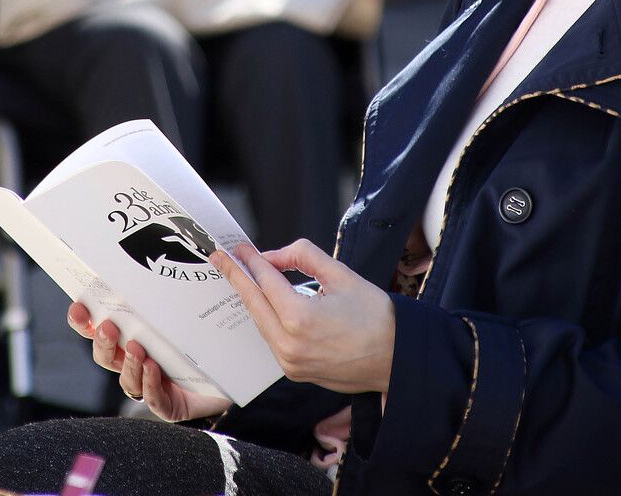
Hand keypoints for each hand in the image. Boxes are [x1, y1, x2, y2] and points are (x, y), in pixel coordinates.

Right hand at [67, 302, 232, 421]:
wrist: (238, 372)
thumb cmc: (208, 336)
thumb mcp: (188, 310)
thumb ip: (173, 291)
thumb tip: (164, 253)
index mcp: (135, 337)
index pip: (98, 329)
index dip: (83, 321)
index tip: (78, 306)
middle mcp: (137, 362)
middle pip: (105, 356)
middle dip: (102, 341)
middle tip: (109, 326)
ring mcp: (150, 386)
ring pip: (126, 380)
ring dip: (129, 363)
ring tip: (138, 348)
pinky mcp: (169, 405)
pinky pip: (153, 398)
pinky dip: (149, 384)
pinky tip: (153, 369)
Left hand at [212, 241, 395, 394]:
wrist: (398, 357)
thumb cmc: (375, 315)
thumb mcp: (341, 275)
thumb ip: (303, 257)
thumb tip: (274, 257)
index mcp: (300, 318)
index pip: (265, 282)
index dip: (249, 261)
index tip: (238, 248)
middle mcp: (289, 344)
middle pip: (254, 303)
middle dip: (236, 277)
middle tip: (222, 258)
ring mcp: (290, 363)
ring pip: (261, 323)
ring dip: (251, 299)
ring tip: (240, 277)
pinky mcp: (295, 372)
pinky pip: (272, 340)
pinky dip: (266, 319)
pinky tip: (263, 304)